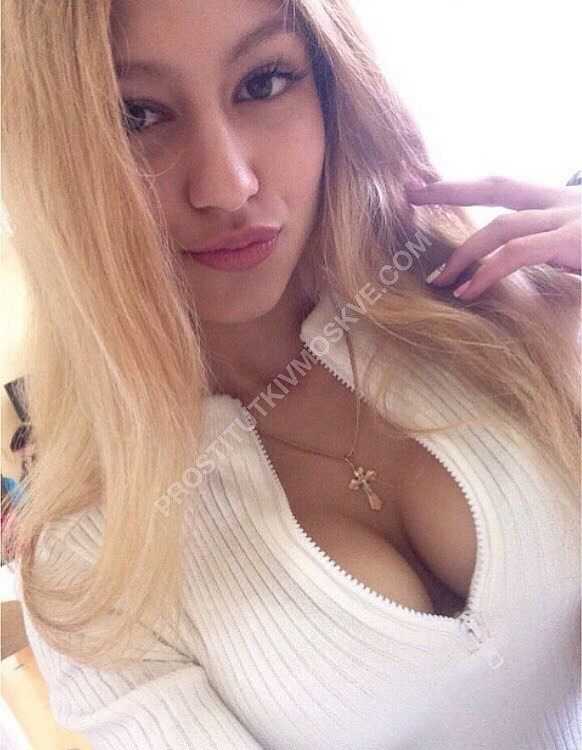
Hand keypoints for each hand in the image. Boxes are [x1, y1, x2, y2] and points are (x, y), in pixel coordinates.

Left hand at [405, 175, 581, 299]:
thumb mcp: (580, 249)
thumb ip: (554, 252)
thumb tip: (532, 266)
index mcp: (559, 201)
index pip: (503, 187)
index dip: (463, 186)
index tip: (424, 185)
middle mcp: (562, 202)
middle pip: (496, 187)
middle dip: (449, 190)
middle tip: (411, 194)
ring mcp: (568, 218)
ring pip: (501, 227)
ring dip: (463, 253)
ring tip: (437, 279)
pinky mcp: (576, 240)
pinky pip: (519, 253)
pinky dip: (487, 271)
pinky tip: (467, 292)